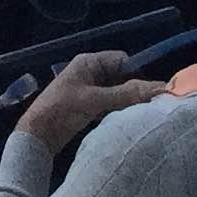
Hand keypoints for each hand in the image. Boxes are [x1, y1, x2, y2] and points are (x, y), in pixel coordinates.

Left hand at [17, 53, 163, 152]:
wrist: (36, 136)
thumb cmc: (61, 110)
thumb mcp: (95, 100)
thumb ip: (126, 94)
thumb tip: (160, 88)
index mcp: (89, 63)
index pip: (122, 60)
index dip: (137, 73)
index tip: (151, 91)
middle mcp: (90, 73)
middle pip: (121, 77)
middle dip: (134, 89)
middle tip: (151, 105)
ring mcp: (89, 90)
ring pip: (117, 92)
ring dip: (127, 102)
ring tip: (142, 115)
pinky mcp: (88, 107)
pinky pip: (111, 104)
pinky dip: (119, 111)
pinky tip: (128, 122)